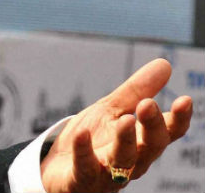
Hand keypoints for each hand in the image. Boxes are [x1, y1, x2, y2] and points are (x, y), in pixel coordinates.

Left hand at [40, 58, 192, 192]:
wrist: (58, 168)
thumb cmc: (93, 140)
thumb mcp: (113, 110)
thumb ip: (137, 91)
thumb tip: (165, 64)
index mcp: (141, 142)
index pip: (166, 133)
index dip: (177, 119)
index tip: (185, 100)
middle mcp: (131, 160)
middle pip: (150, 147)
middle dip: (152, 126)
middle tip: (148, 104)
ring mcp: (108, 173)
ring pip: (123, 160)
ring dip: (126, 140)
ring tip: (126, 120)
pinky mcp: (83, 180)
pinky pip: (85, 168)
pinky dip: (84, 151)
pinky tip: (81, 134)